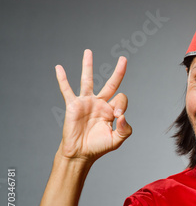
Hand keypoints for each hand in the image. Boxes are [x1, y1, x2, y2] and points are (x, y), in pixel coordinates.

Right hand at [55, 49, 131, 163]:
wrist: (81, 153)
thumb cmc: (99, 146)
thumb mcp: (117, 140)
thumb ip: (125, 129)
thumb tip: (122, 115)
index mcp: (111, 110)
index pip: (121, 98)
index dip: (121, 105)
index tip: (118, 116)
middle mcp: (100, 103)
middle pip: (111, 83)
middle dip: (118, 71)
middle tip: (123, 59)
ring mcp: (86, 102)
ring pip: (88, 80)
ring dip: (88, 65)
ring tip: (88, 52)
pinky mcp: (73, 105)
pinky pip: (67, 90)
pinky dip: (62, 79)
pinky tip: (59, 67)